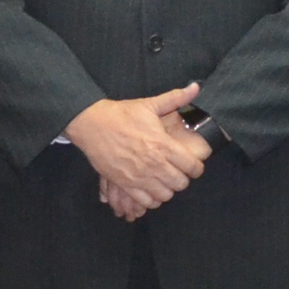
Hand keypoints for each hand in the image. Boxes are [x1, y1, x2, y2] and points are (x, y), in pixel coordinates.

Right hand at [69, 83, 209, 220]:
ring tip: (163, 181)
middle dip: (182, 179)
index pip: (192, 167)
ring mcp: (139, 177)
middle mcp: (154, 164)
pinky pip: (145, 202)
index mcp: (163, 145)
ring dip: (167, 190)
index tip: (192, 165)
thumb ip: (175, 98)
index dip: (196, 168)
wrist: (92, 124)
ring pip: (165, 196)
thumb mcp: (149, 104)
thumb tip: (196, 87)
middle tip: (177, 172)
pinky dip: (151, 199)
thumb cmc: (122, 114)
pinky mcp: (124, 184)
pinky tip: (149, 189)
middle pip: (180, 184)